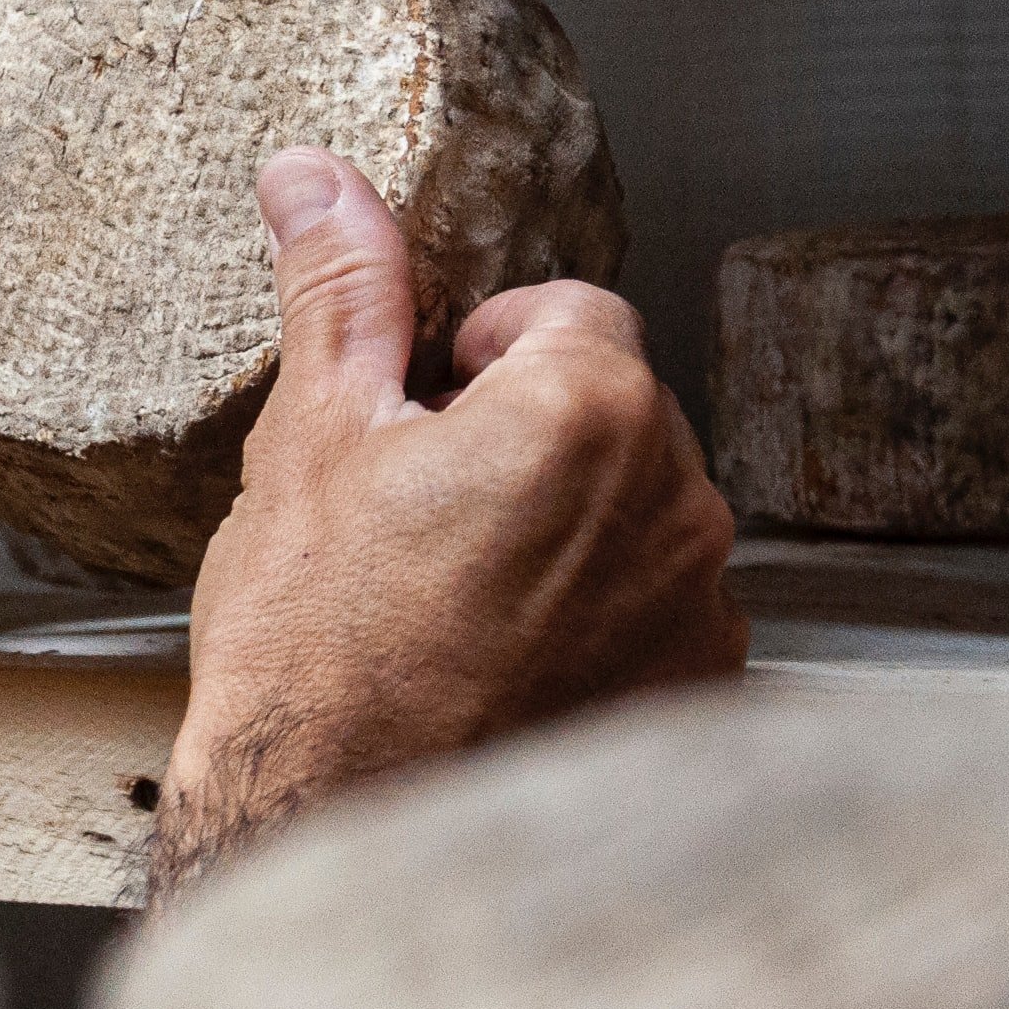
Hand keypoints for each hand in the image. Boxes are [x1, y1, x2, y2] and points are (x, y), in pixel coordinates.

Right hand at [155, 149, 744, 891]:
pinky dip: (595, 621)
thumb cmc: (316, 650)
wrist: (341, 829)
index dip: (482, 352)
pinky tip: (499, 663)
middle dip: (528, 440)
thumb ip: (342, 294)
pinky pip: (656, 610)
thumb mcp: (310, 442)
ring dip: (564, 530)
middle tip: (418, 513)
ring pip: (634, 514)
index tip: (424, 412)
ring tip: (451, 600)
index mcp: (586, 409)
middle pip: (612, 413)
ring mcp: (697, 604)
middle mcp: (674, 498)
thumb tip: (317, 179)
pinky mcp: (699, 691)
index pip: (570, 314)